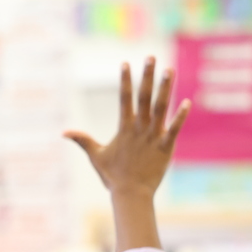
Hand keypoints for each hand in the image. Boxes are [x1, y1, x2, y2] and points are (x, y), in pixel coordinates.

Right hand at [64, 58, 190, 251]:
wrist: (131, 194)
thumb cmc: (113, 176)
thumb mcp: (96, 156)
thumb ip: (83, 141)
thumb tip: (63, 133)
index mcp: (124, 128)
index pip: (124, 99)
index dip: (125, 81)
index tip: (125, 63)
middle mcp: (139, 128)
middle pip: (144, 97)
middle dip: (147, 76)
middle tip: (151, 57)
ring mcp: (153, 136)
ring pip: (161, 108)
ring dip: (166, 88)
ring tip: (170, 70)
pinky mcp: (165, 147)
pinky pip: (174, 129)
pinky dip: (181, 117)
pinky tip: (188, 103)